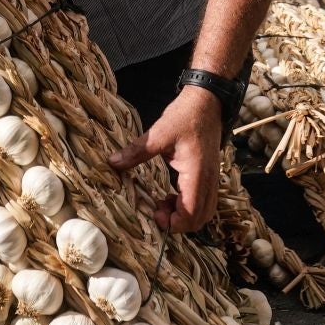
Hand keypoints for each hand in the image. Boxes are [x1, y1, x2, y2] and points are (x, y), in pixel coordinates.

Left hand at [108, 86, 221, 232]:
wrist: (207, 101)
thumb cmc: (185, 116)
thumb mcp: (158, 133)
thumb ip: (136, 152)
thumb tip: (112, 163)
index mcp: (197, 174)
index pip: (191, 213)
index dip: (174, 223)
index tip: (155, 214)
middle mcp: (209, 180)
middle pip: (200, 218)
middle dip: (179, 223)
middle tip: (157, 212)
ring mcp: (212, 178)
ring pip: (204, 211)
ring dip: (185, 215)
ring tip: (163, 204)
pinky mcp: (209, 175)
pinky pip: (204, 200)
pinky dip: (189, 205)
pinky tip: (171, 195)